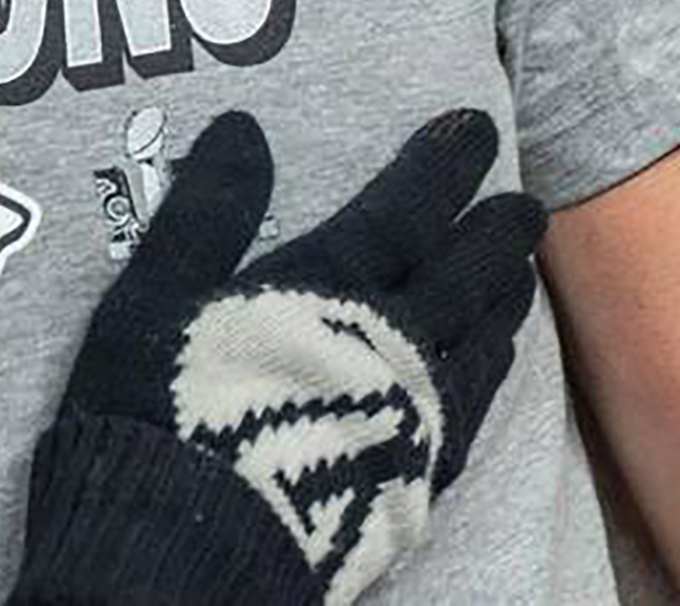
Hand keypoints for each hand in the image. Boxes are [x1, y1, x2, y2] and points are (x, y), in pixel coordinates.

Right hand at [9, 109, 543, 605]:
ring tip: (517, 276)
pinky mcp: (411, 481)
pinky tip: (489, 373)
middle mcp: (387, 347)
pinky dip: (490, 377)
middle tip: (525, 203)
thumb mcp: (155, 297)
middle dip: (494, 233)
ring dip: (503, 301)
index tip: (477, 127)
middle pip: (461, 275)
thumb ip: (206, 213)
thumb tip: (244, 130)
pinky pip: (473, 415)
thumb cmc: (161, 414)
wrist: (190, 552)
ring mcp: (410, 419)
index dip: (442, 165)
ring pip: (478, 345)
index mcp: (327, 290)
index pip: (402, 210)